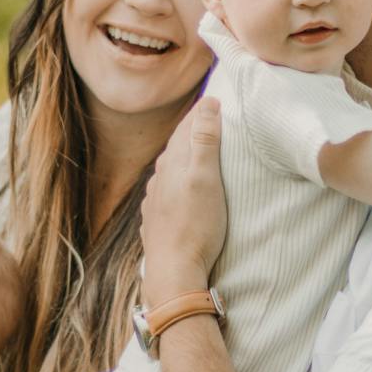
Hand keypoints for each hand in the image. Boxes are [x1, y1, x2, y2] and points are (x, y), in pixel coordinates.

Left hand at [140, 97, 227, 302]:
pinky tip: (182, 191)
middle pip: (178, 148)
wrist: (174, 272)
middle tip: (210, 120)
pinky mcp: (158, 223)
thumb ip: (205, 139)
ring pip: (171, 172)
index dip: (202, 112)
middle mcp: (159, 180)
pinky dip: (179, 184)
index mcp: (172, 164)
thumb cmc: (195, 226)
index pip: (187, 128)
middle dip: (193, 133)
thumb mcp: (206, 178)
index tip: (215, 98)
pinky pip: (168, 194)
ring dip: (185, 160)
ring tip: (199, 154)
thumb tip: (208, 102)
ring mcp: (156, 203)